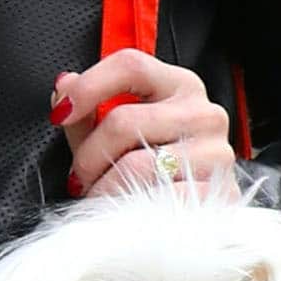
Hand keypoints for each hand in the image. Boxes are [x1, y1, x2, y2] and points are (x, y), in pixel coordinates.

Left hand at [50, 50, 236, 198]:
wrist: (192, 214)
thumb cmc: (149, 164)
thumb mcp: (113, 131)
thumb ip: (87, 108)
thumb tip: (64, 86)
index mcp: (179, 85)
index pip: (131, 66)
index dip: (89, 86)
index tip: (60, 114)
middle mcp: (203, 112)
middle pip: (125, 120)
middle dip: (90, 155)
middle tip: (79, 177)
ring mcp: (216, 153)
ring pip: (138, 164)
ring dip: (106, 187)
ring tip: (99, 196)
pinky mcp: (220, 193)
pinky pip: (159, 199)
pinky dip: (131, 209)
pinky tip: (126, 210)